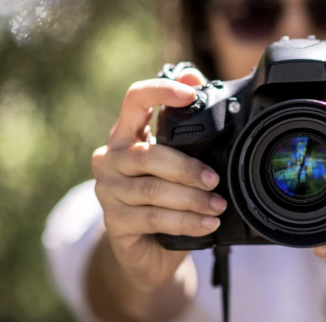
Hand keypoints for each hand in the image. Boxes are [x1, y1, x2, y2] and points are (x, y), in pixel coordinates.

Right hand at [91, 67, 228, 293]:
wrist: (147, 250)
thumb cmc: (166, 195)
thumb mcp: (176, 158)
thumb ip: (185, 123)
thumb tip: (195, 76)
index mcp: (127, 133)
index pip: (135, 99)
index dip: (161, 91)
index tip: (191, 95)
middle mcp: (110, 157)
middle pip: (148, 154)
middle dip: (187, 167)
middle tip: (214, 179)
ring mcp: (107, 190)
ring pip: (153, 190)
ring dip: (191, 199)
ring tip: (218, 205)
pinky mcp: (114, 222)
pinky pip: (154, 219)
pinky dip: (186, 222)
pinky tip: (207, 223)